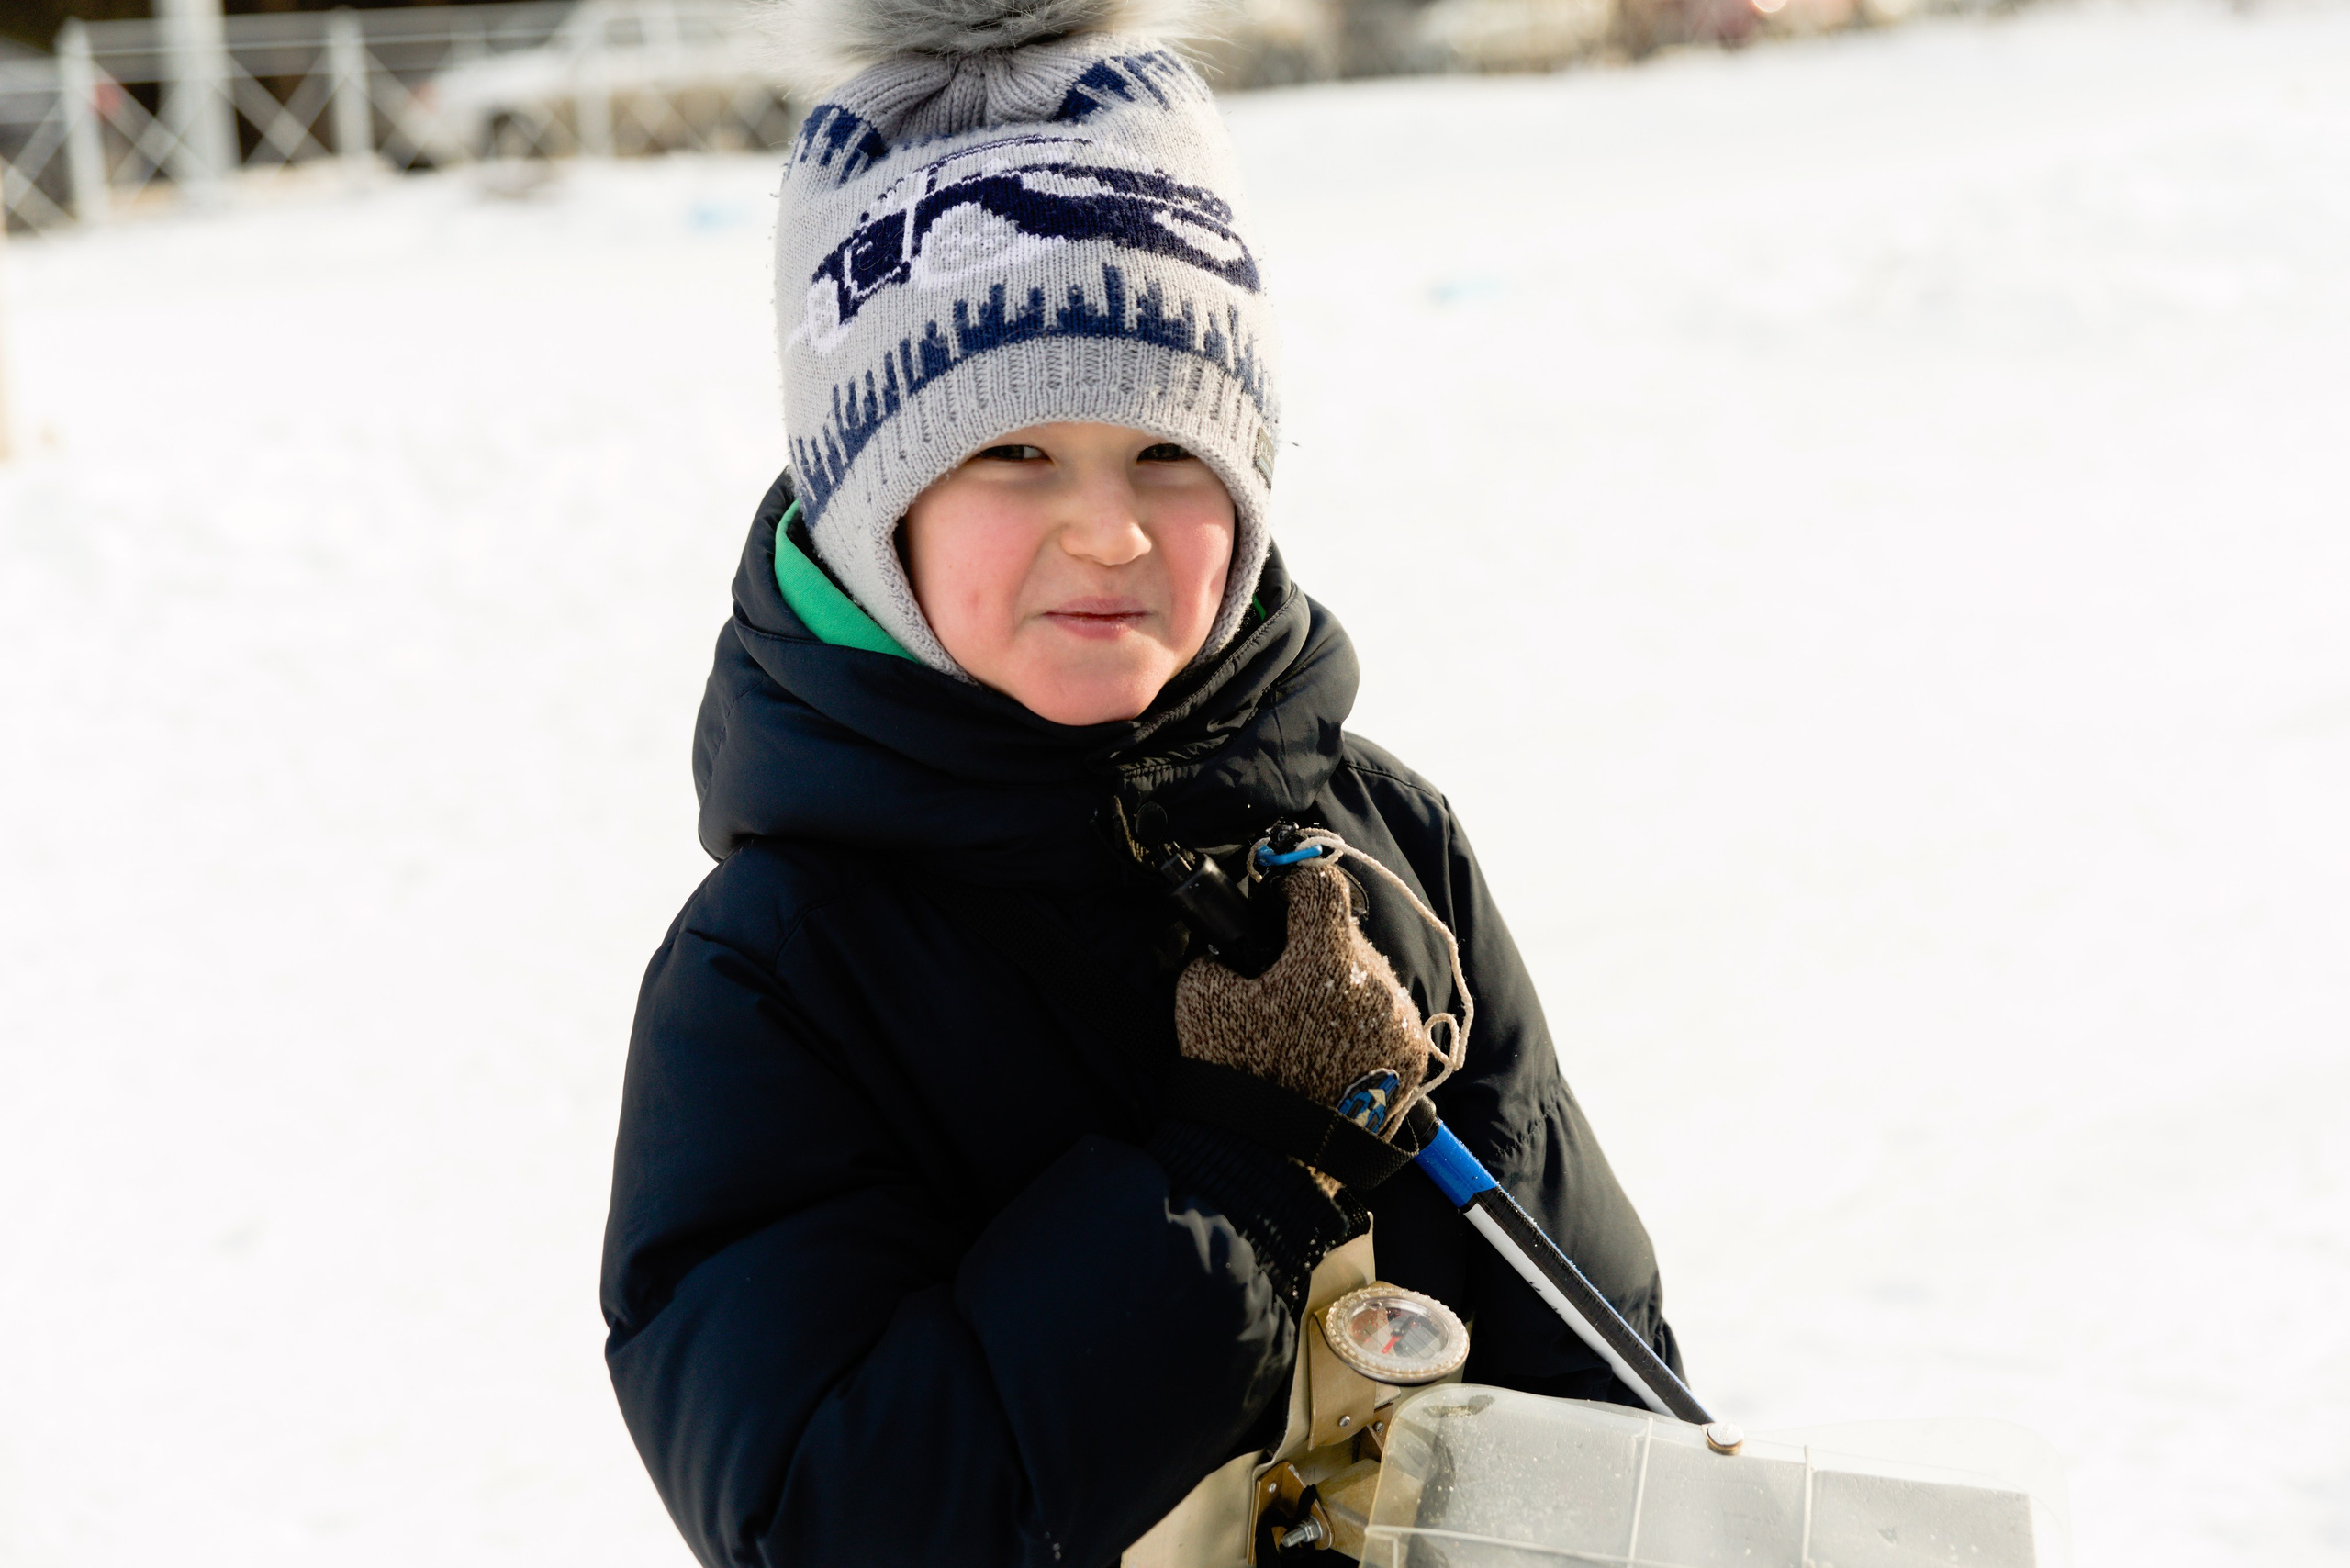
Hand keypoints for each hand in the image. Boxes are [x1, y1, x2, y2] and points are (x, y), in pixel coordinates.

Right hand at [1173, 861, 1430, 1143]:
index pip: (1322, 886)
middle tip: (1279, 973)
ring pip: (1371, 978)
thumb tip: (1230, 946)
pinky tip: (1330, 1047)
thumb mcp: (1201, 1000)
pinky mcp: (1413, 1060)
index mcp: (1327, 958)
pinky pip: (1388, 1019)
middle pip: (1346, 937)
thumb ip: (1217, 954)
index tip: (1276, 899)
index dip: (1293, 884)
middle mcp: (1377, 984)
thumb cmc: (1236, 1075)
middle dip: (1313, 945)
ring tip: (1306, 1020)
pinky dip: (1362, 1022)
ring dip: (1341, 985)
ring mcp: (1401, 1024)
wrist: (1273, 1161)